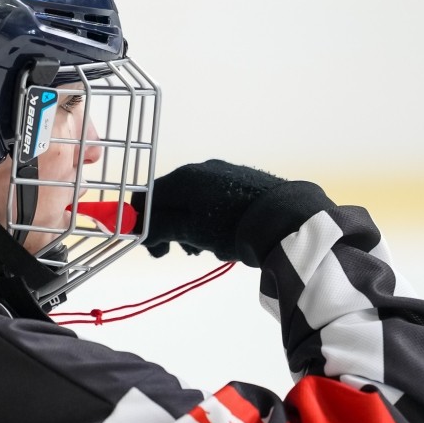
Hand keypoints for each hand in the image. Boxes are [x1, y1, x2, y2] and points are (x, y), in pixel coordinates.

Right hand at [132, 159, 284, 261]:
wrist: (284, 220)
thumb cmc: (230, 226)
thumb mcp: (189, 230)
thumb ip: (159, 227)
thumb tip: (139, 227)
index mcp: (183, 178)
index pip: (149, 197)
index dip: (142, 222)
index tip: (151, 247)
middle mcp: (201, 170)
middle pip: (172, 200)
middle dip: (170, 228)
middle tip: (176, 252)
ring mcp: (224, 174)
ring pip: (194, 203)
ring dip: (191, 228)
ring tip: (206, 250)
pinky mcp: (244, 183)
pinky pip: (215, 202)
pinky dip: (210, 222)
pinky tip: (225, 240)